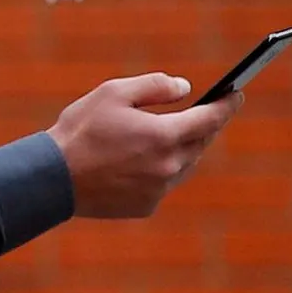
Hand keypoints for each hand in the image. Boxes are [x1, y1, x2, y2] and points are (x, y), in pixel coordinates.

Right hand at [45, 72, 243, 219]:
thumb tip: (185, 87)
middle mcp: (169, 166)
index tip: (237, 94)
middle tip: (202, 111)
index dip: (226, 105)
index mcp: (164, 135)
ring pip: (184, 165)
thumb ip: (154, 86)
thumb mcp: (113, 92)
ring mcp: (159, 189)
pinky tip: (141, 160)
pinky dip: (161, 169)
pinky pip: (164, 183)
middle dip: (203, 125)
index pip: (209, 119)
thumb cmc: (81, 129)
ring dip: (183, 148)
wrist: (54, 178)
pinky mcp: (146, 206)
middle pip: (200, 142)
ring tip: (169, 134)